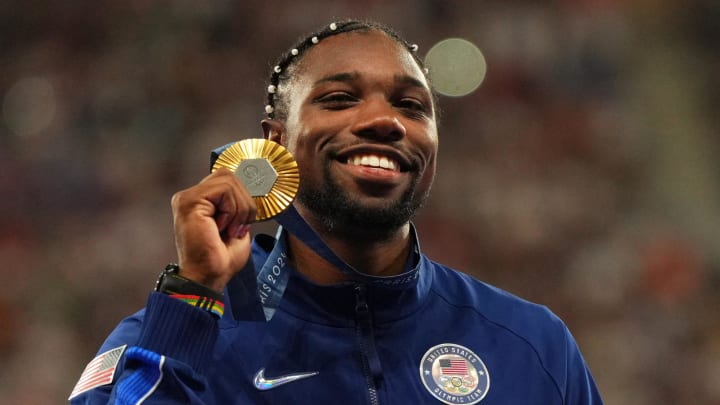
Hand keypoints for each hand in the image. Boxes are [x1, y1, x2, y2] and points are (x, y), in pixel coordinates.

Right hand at [170, 168, 255, 291]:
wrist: (209, 277)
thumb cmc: (221, 258)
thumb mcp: (237, 224)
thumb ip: (238, 204)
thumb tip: (251, 188)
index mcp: (200, 201)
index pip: (227, 179)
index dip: (243, 198)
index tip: (242, 224)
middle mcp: (190, 196)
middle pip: (229, 176)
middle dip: (244, 203)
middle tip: (238, 228)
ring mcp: (187, 197)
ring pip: (229, 181)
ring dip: (239, 208)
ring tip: (230, 229)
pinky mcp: (189, 201)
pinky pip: (224, 190)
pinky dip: (232, 210)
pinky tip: (222, 227)